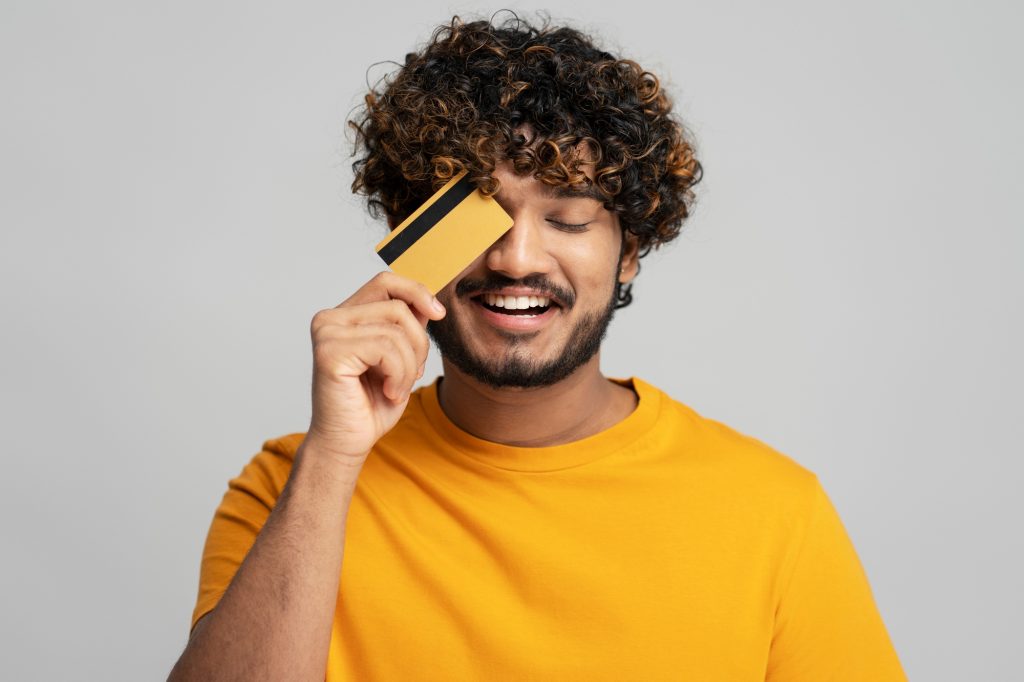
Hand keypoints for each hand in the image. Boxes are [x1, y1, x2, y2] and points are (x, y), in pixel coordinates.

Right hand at [303, 272, 444, 464]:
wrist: (348, 442)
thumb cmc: (371, 404)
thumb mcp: (400, 357)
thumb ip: (406, 327)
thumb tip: (427, 301)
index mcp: (345, 315)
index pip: (386, 282)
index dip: (416, 292)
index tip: (438, 314)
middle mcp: (330, 318)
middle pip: (398, 306)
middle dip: (418, 343)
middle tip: (412, 373)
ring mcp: (327, 333)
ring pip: (396, 331)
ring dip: (409, 365)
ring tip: (397, 387)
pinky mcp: (330, 352)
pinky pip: (386, 349)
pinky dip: (399, 374)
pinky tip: (388, 392)